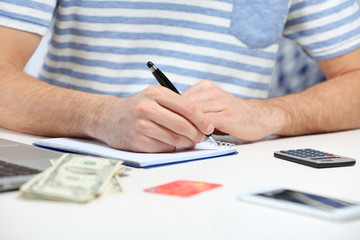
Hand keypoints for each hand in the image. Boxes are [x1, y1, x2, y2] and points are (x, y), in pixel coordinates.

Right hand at [87, 85, 213, 152]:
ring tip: (188, 141)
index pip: (187, 106)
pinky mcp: (137, 141)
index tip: (210, 126)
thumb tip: (200, 121)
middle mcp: (147, 107)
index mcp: (155, 93)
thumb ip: (175, 105)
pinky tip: (169, 142)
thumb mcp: (153, 97)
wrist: (107, 117)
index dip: (202, 119)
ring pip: (175, 138)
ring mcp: (141, 125)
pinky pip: (163, 147)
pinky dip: (171, 147)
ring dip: (186, 142)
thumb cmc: (137, 108)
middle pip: (183, 124)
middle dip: (197, 133)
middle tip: (202, 137)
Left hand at [182, 80, 282, 140]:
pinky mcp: (226, 115)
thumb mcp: (211, 106)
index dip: (172, 113)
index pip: (179, 98)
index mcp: (205, 87)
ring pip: (192, 113)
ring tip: (183, 137)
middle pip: (184, 105)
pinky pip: (204, 122)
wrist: (258, 117)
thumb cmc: (232, 115)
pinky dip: (197, 131)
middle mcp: (212, 91)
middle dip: (177, 120)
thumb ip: (194, 110)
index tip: (167, 124)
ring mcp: (220, 102)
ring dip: (186, 127)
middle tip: (172, 133)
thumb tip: (172, 118)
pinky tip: (197, 137)